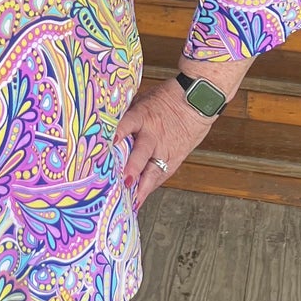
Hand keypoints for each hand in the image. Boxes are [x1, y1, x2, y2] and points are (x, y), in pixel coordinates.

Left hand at [114, 78, 218, 206]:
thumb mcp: (142, 101)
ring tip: (133, 201)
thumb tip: (103, 124)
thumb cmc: (165, 99)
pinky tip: (140, 199)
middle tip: (124, 181)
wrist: (197, 102)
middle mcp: (153, 134)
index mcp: (142, 116)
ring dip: (143, 186)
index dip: (118, 132)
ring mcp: (164, 148)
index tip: (109, 142)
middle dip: (133, 168)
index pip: (128, 123)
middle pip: (142, 152)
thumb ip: (126, 115)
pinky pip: (162, 174)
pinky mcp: (174, 158)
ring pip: (154, 170)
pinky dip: (150, 187)